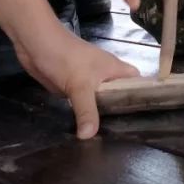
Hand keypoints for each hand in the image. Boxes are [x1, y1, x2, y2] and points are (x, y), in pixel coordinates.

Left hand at [14, 25, 138, 138]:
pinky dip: (85, 114)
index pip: (139, 83)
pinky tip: (86, 130)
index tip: (147, 119)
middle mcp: (105, 76)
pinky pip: (84, 104)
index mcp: (115, 69)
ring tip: (108, 139)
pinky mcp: (73, 87)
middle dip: (121, 113)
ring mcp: (88, 82)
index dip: (144, 97)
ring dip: (102, 115)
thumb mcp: (80, 85)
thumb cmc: (65, 57)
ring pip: (101, 101)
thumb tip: (88, 136)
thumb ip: (87, 111)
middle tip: (125, 136)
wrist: (36, 44)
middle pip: (119, 96)